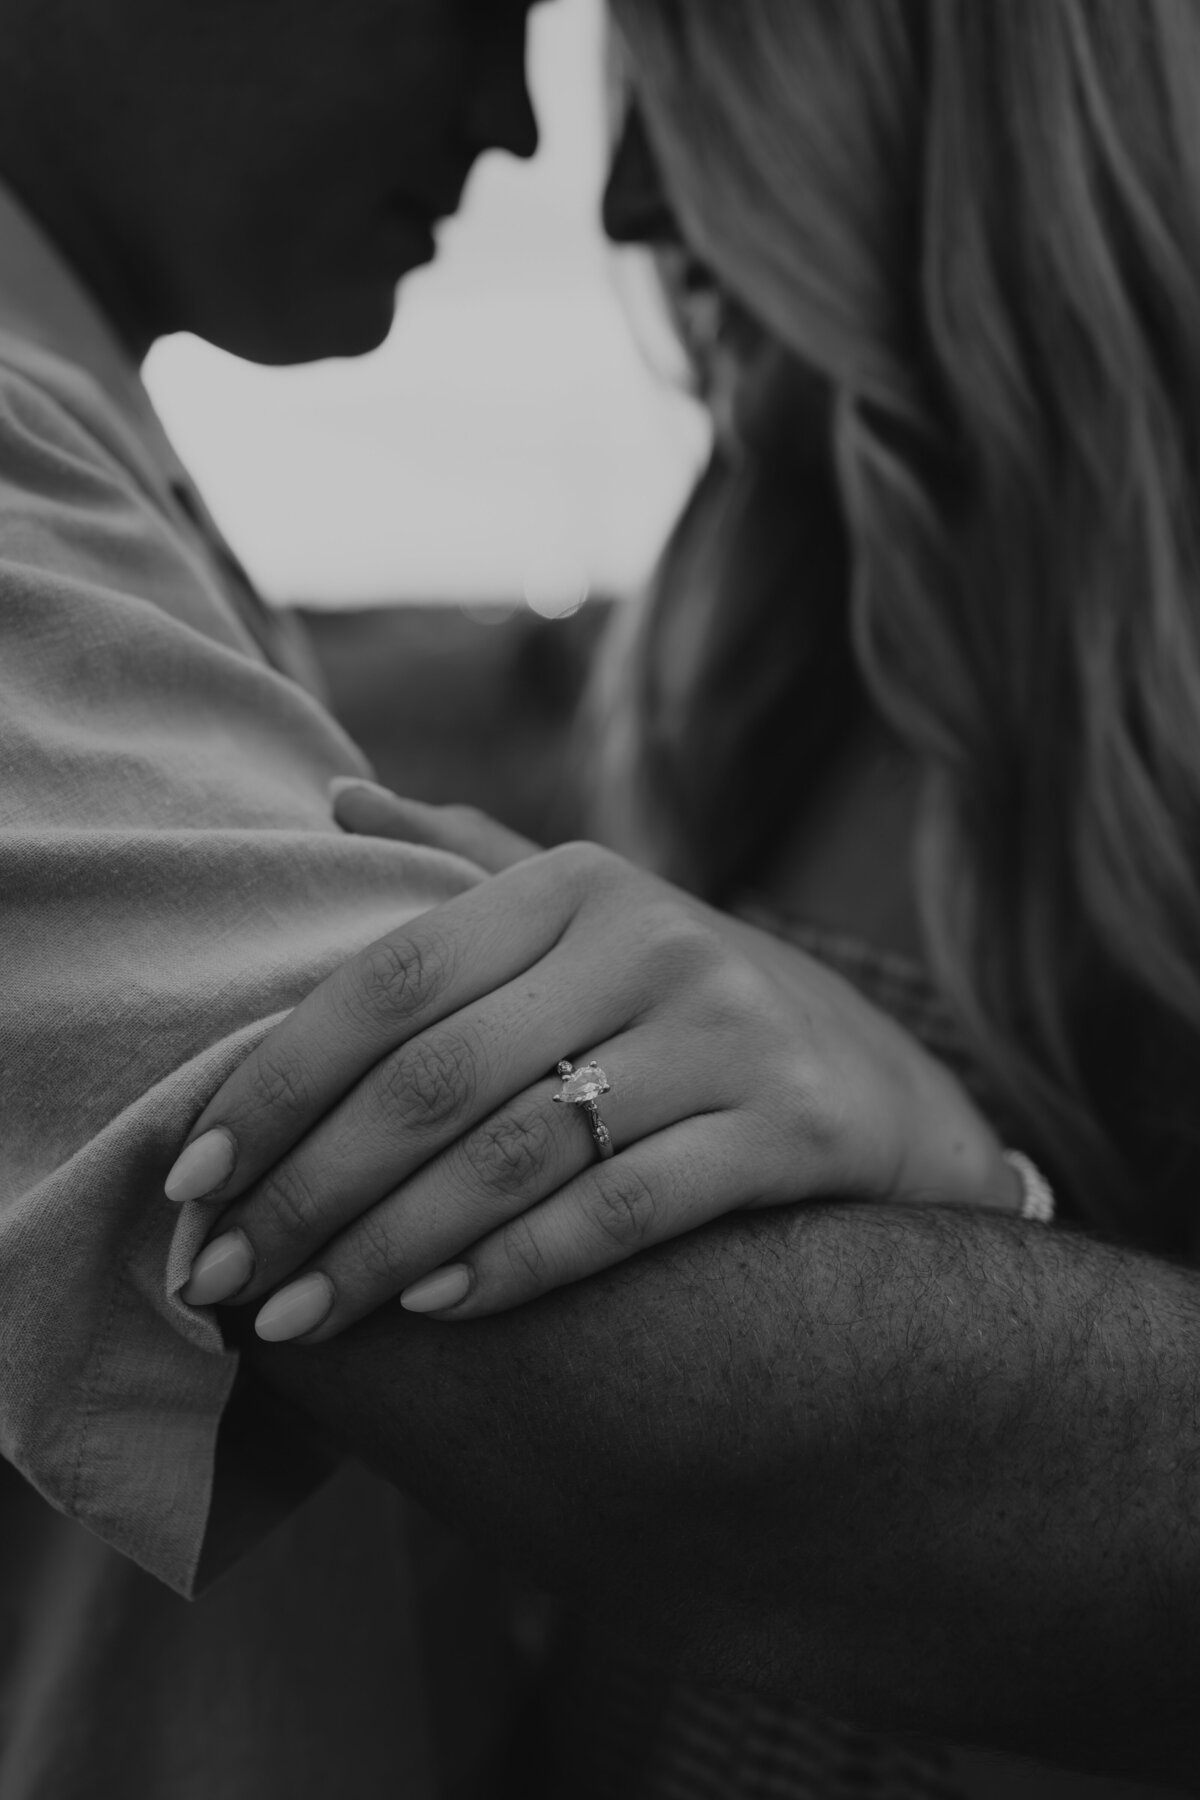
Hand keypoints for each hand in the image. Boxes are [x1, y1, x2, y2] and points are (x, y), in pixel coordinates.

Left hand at [165, 782, 1015, 1340]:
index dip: (277, 1079)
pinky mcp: (791, 1129)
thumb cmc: (693, 1002)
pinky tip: (431, 1311)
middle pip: (435, 1078)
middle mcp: (652, 940)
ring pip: (514, 1154)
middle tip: (217, 1277)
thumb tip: (333, 796)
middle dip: (307, 1191)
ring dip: (383, 1250)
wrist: (884, 1084)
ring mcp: (729, 1034)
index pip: (389, 979)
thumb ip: (465, 859)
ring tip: (293, 1317)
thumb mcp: (594, 912)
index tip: (193, 1174)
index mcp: (578, 881)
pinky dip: (516, 1264)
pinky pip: (624, 1211)